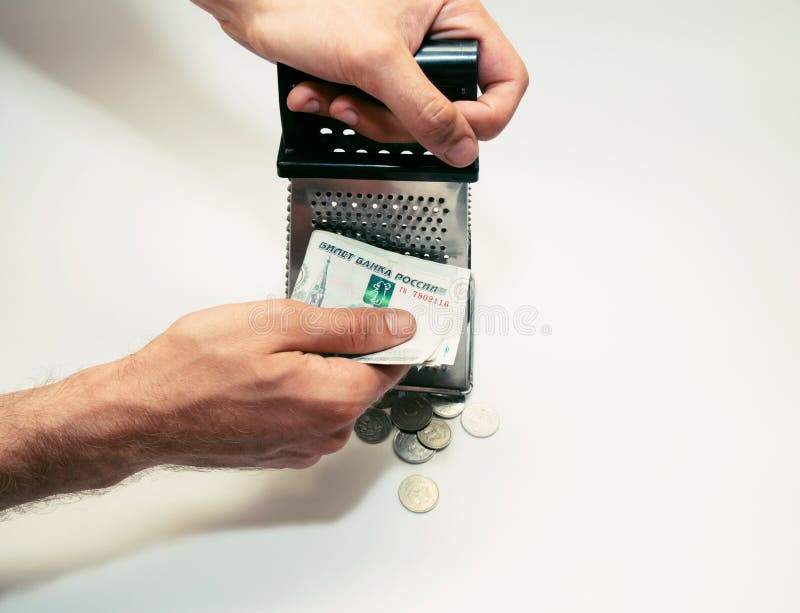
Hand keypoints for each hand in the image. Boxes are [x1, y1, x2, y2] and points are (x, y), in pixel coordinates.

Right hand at [132, 300, 413, 468]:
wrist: (142, 414)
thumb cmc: (197, 368)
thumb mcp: (278, 324)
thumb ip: (348, 327)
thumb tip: (400, 326)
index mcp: (337, 399)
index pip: (394, 364)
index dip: (386, 332)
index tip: (370, 312)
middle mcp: (329, 432)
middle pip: (363, 379)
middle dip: (342, 347)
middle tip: (298, 324)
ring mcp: (305, 447)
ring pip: (333, 396)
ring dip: (315, 369)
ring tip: (268, 351)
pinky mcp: (283, 453)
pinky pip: (309, 414)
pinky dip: (296, 391)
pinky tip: (260, 376)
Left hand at [191, 0, 527, 166]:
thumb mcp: (376, 60)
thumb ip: (425, 109)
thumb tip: (462, 147)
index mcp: (454, 16)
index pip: (505, 80)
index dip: (481, 118)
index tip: (451, 136)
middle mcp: (435, 36)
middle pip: (453, 109)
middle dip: (404, 123)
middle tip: (372, 113)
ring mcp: (405, 57)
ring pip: (413, 118)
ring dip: (367, 119)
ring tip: (336, 99)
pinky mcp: (374, 73)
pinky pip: (379, 112)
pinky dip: (347, 110)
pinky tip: (320, 93)